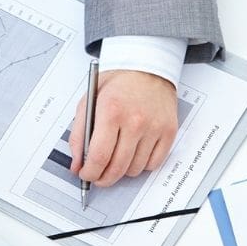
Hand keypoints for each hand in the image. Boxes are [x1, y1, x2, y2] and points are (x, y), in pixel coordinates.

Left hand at [69, 70, 178, 188]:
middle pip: (117, 168)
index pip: (99, 157)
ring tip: (117, 157)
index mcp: (111, 112)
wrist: (146, 68)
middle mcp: (135, 121)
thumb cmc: (117, 84)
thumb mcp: (88, 103)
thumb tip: (77, 164)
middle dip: (103, 178)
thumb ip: (78, 136)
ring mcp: (154, 128)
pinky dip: (141, 164)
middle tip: (98, 176)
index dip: (90, 173)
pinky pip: (153, 164)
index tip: (86, 175)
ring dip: (123, 170)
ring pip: (135, 169)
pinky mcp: (168, 131)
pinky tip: (134, 153)